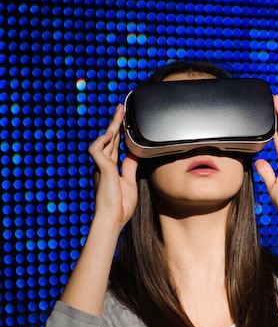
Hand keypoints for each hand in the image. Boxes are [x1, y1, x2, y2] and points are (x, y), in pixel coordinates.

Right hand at [89, 104, 138, 228]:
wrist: (113, 218)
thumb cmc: (120, 206)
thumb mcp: (129, 182)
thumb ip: (129, 168)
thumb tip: (133, 155)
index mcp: (111, 168)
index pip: (114, 145)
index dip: (119, 132)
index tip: (123, 121)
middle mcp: (104, 165)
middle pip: (110, 139)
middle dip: (116, 122)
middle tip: (121, 108)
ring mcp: (101, 166)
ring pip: (104, 140)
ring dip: (111, 126)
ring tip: (119, 113)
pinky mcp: (101, 169)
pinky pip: (96, 149)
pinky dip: (102, 140)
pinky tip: (110, 134)